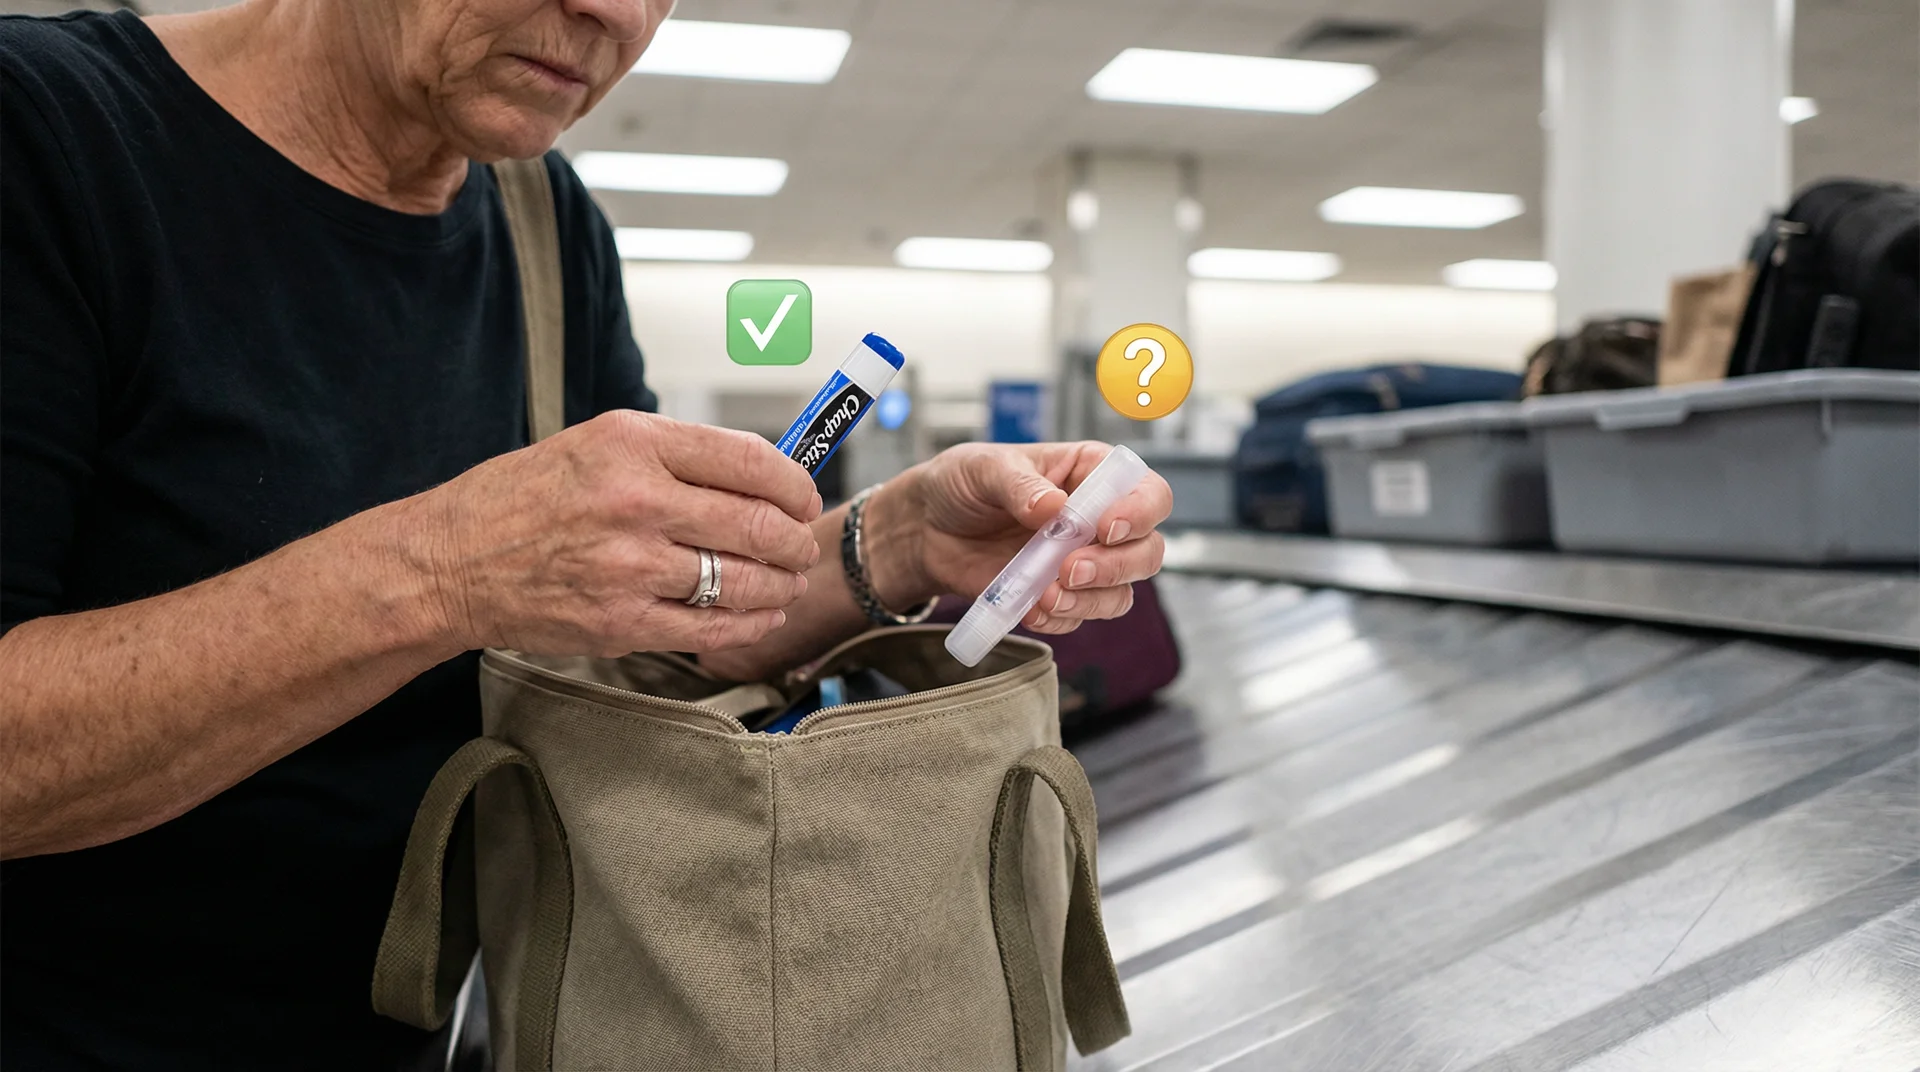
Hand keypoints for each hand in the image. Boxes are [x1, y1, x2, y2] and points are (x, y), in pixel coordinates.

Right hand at [409, 411, 821, 656]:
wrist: (450, 562)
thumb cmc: (521, 500)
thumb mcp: (595, 445)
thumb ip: (674, 457)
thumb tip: (756, 475)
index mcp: (632, 445)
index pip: (747, 458)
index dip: (792, 483)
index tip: (803, 495)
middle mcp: (635, 501)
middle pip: (756, 523)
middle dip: (795, 540)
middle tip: (801, 546)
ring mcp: (630, 566)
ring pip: (742, 579)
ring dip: (780, 585)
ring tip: (787, 582)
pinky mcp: (622, 622)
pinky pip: (710, 627)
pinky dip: (748, 623)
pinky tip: (759, 614)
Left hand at [870, 442, 1172, 633]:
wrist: (925, 530)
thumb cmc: (961, 483)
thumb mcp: (984, 469)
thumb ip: (1019, 485)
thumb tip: (1053, 507)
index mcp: (1091, 474)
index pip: (1148, 493)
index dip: (1140, 513)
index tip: (1106, 527)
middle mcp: (1099, 520)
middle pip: (1147, 550)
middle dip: (1115, 566)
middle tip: (1069, 568)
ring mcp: (1082, 561)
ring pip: (1121, 592)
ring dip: (1091, 600)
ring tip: (1046, 595)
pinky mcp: (1060, 594)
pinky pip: (1081, 617)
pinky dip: (1061, 618)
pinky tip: (1030, 607)